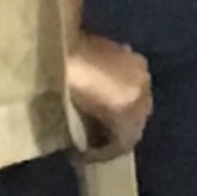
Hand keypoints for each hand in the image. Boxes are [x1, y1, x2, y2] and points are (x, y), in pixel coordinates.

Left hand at [66, 33, 153, 150]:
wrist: (55, 39)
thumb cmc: (56, 82)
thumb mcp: (68, 116)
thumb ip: (86, 134)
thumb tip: (86, 144)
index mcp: (126, 107)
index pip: (125, 143)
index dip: (104, 154)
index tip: (83, 156)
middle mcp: (141, 90)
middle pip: (136, 124)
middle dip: (114, 134)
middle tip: (91, 140)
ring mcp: (139, 70)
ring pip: (137, 103)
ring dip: (119, 114)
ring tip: (95, 118)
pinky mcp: (131, 55)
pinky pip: (132, 85)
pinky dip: (121, 95)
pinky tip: (101, 95)